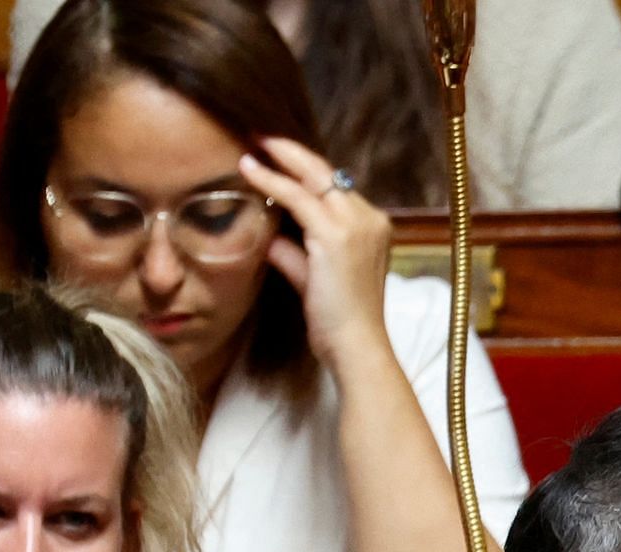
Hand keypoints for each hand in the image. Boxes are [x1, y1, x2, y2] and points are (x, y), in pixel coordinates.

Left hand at [241, 135, 396, 375]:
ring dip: (279, 157)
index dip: (305, 169)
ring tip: (251, 143)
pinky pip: (297, 196)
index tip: (277, 155)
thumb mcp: (315, 280)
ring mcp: (356, 224)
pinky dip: (270, 180)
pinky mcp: (335, 234)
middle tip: (259, 135)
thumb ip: (295, 255)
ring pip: (312, 176)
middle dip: (290, 151)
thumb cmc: (340, 323)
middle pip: (326, 172)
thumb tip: (270, 239)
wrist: (357, 347)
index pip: (335, 187)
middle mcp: (370, 218)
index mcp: (373, 227)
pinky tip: (248, 168)